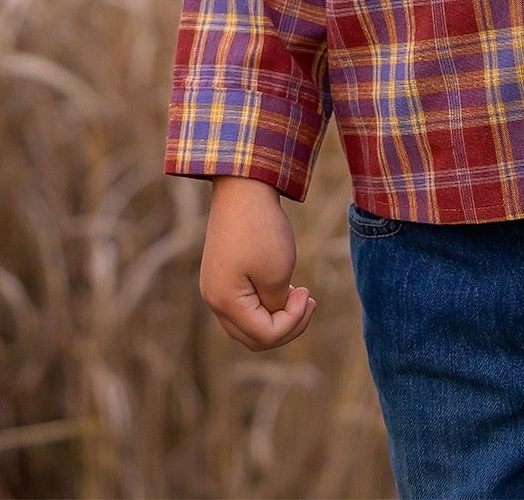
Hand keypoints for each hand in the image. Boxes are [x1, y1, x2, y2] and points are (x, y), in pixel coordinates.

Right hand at [199, 176, 316, 349]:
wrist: (242, 187)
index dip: (293, 321)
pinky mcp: (221, 274)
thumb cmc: (262, 229)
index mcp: (225, 302)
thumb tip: (275, 315)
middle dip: (286, 325)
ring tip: (300, 295)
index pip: (264, 335)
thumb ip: (277, 305)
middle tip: (309, 301)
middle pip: (253, 336)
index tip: (308, 292)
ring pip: (248, 323)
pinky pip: (244, 304)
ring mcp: (214, 287)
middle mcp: (213, 300)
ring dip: (276, 315)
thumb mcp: (278, 272)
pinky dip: (265, 303)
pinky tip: (284, 287)